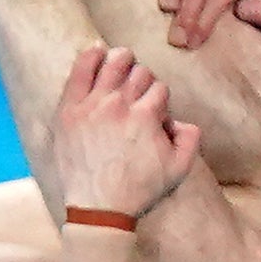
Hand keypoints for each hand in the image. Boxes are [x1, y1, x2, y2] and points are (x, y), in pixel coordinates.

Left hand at [50, 45, 205, 219]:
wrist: (99, 211)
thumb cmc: (138, 191)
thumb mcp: (179, 170)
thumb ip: (191, 139)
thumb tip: (180, 119)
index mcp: (146, 116)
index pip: (159, 88)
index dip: (160, 99)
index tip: (153, 114)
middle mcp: (119, 105)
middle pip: (139, 73)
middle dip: (142, 81)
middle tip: (137, 95)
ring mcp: (92, 106)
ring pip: (112, 63)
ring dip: (121, 60)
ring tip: (122, 63)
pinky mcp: (69, 110)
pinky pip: (79, 71)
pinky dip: (89, 56)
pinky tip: (96, 51)